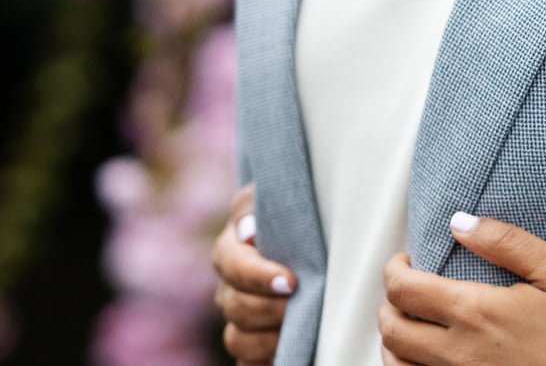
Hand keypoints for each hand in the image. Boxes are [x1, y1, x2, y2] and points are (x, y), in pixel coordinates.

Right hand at [212, 184, 294, 364]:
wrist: (316, 238)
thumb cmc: (302, 212)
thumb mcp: (286, 196)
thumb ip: (263, 202)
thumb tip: (248, 229)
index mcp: (232, 247)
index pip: (231, 264)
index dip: (257, 276)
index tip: (290, 281)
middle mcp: (229, 286)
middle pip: (234, 306)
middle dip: (268, 309)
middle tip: (303, 305)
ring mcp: (238, 317)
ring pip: (237, 339)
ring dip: (267, 339)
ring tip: (300, 330)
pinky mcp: (252, 343)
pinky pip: (245, 364)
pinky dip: (263, 362)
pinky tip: (290, 351)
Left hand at [377, 214, 545, 365]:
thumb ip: (506, 242)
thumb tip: (460, 222)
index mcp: (478, 313)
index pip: (405, 290)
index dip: (394, 269)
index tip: (405, 259)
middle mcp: (461, 354)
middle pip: (392, 331)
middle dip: (387, 303)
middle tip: (401, 287)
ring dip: (393, 341)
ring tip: (409, 322)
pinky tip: (426, 358)